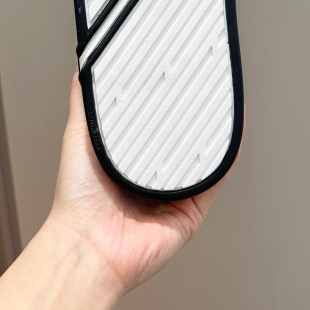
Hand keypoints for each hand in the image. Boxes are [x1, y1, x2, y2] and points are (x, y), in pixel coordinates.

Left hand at [50, 68, 228, 293]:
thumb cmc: (77, 199)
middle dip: (192, 110)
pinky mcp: (192, 209)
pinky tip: (233, 133)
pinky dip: (226, 156)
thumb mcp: (78, 135)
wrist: (88, 246)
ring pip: (202, 154)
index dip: (165, 94)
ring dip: (214, 129)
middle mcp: (153, 172)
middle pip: (180, 135)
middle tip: (203, 79)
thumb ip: (83, 100)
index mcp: (129, 154)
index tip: (175, 68)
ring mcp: (175, 190)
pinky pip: (215, 179)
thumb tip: (83, 63)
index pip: (154, 117)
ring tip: (223, 99)